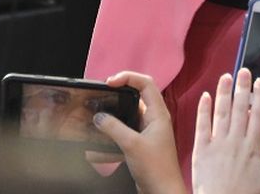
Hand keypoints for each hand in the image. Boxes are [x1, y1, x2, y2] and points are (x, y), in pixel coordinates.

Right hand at [91, 71, 184, 193]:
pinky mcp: (141, 144)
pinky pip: (123, 133)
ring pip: (127, 115)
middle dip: (117, 95)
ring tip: (96, 118)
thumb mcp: (132, 145)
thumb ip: (113, 127)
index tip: (110, 82)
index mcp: (158, 114)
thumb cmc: (157, 170)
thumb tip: (99, 116)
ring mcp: (147, 132)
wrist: (163, 193)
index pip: (145, 83)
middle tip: (101, 96)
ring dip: (112, 117)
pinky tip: (96, 146)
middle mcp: (154, 119)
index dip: (127, 77)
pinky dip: (111, 136)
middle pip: (135, 96)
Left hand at [191, 70, 259, 193]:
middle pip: (240, 109)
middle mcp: (235, 142)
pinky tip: (205, 96)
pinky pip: (201, 126)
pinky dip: (203, 110)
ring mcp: (217, 144)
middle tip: (243, 70)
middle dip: (242, 88)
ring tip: (226, 76)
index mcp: (253, 148)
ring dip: (223, 93)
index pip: (259, 116)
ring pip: (221, 113)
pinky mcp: (201, 150)